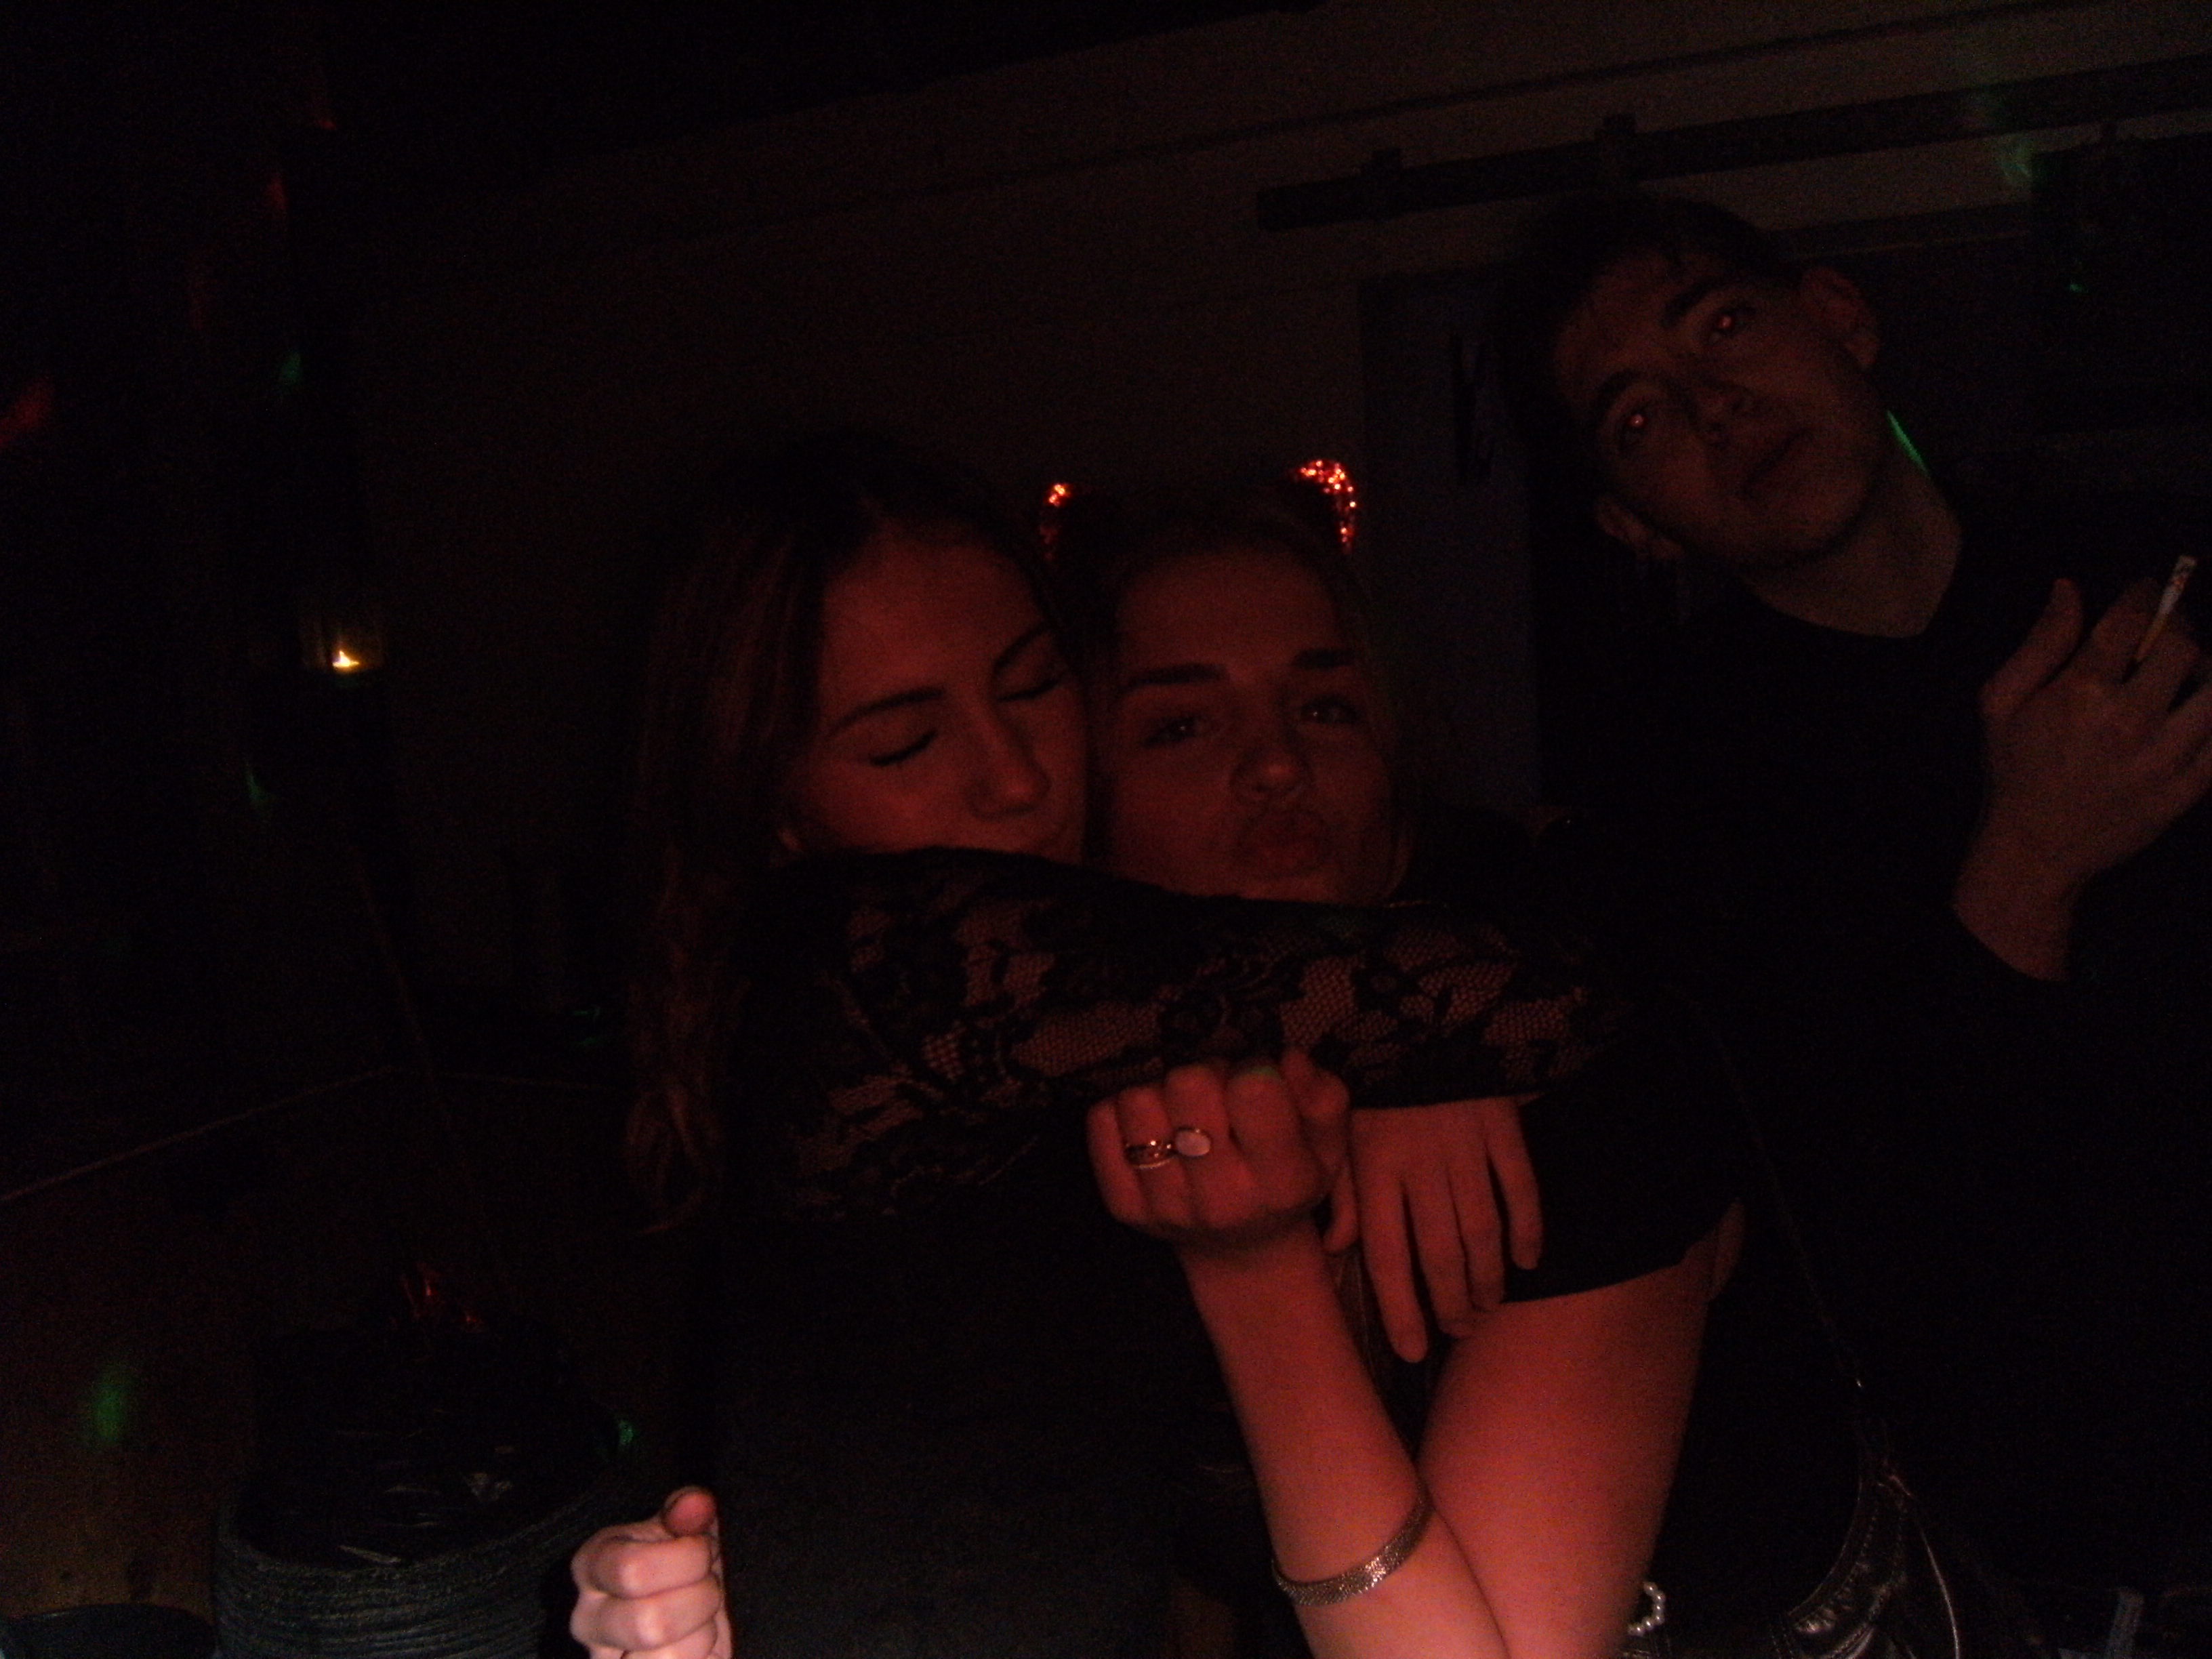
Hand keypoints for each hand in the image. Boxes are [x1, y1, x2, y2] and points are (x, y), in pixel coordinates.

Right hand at [570, 1487, 732, 1658]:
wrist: (691, 1611)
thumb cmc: (685, 1565)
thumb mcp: (687, 1530)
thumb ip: (689, 1511)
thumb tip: (695, 1505)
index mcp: (593, 1565)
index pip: (633, 1570)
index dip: (687, 1558)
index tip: (703, 1548)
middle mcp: (588, 1619)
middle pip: (649, 1622)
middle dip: (700, 1598)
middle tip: (708, 1585)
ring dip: (704, 1633)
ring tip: (702, 1616)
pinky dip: (703, 1656)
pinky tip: (699, 1643)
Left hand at [1087, 1053, 1347, 1260]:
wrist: (1241, 1247)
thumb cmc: (1287, 1177)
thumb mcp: (1326, 1143)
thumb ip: (1322, 1097)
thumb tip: (1286, 1060)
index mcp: (1282, 1182)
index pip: (1252, 1091)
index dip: (1252, 1068)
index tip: (1256, 1082)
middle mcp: (1223, 1201)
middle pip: (1189, 1083)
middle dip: (1205, 1074)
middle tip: (1217, 1096)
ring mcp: (1167, 1208)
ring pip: (1139, 1098)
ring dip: (1161, 1092)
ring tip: (1183, 1113)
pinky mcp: (1124, 1207)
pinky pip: (1101, 1121)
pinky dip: (1123, 1112)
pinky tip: (1154, 1128)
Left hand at [1351, 1095, 1543, 1363]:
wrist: (1421, 1021)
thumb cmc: (1376, 1087)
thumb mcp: (1343, 1132)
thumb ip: (1344, 1192)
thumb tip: (1336, 1249)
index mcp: (1374, 1166)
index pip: (1388, 1255)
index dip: (1401, 1309)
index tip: (1412, 1351)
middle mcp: (1420, 1164)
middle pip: (1440, 1254)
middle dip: (1450, 1305)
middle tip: (1457, 1332)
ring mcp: (1465, 1147)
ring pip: (1483, 1231)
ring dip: (1488, 1280)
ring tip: (1485, 1308)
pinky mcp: (1503, 1127)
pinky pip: (1522, 1189)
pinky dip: (1529, 1229)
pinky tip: (1529, 1261)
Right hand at [1959, 578, 2211, 976]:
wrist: (2036, 848)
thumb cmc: (2015, 770)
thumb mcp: (2001, 702)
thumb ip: (2040, 643)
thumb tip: (2068, 588)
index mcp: (2081, 692)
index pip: (2131, 618)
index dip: (2146, 593)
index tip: (2148, 589)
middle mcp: (2129, 719)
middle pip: (2183, 645)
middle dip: (2180, 625)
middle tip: (2168, 628)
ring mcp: (2165, 755)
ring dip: (2206, 666)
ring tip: (2190, 668)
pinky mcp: (2189, 786)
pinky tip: (2198, 707)